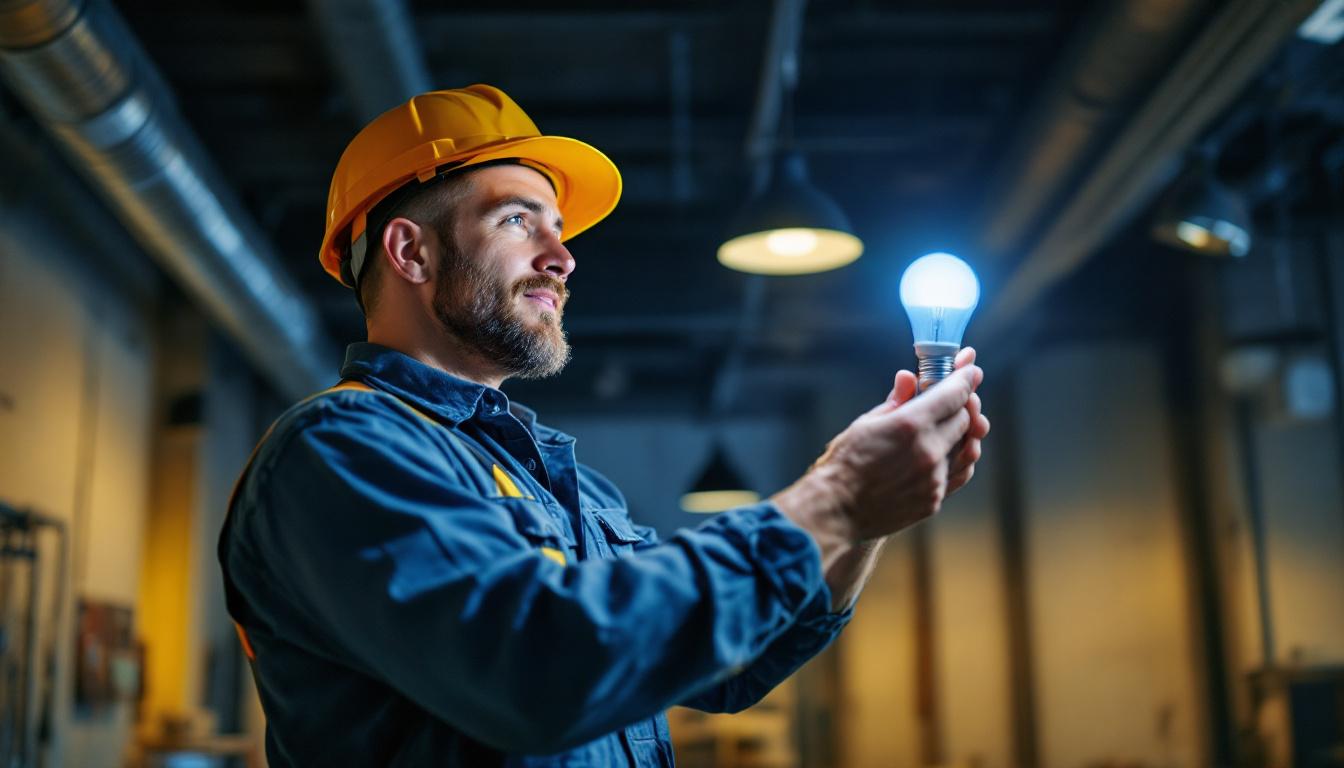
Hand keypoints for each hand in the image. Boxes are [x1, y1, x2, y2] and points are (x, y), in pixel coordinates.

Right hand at [774, 359, 982, 546]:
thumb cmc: (845, 463)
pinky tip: (950, 450)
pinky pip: (960, 473)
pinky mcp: (935, 498)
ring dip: (965, 432)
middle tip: (955, 395)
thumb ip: (896, 400)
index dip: (966, 377)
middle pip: (965, 418)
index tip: (971, 367)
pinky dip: (960, 457)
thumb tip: (909, 378)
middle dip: (962, 403)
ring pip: (968, 447)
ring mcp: (934, 478)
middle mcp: (928, 451)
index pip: (954, 393)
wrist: (837, 509)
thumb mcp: (866, 423)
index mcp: (910, 425)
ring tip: (954, 423)